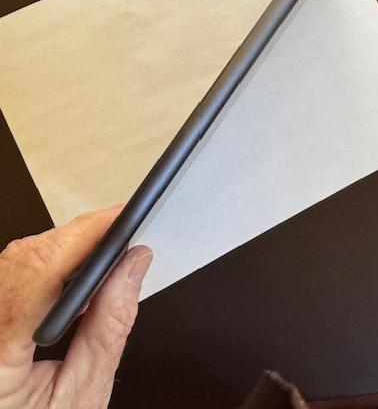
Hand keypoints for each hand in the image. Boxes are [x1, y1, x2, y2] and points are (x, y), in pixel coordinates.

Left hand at [0, 205, 151, 408]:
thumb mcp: (83, 396)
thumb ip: (110, 328)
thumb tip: (134, 267)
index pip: (38, 271)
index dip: (83, 234)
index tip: (120, 218)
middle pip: (27, 257)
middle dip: (80, 237)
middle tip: (123, 234)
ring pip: (17, 258)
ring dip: (64, 249)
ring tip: (104, 255)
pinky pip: (13, 273)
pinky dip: (48, 264)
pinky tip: (72, 273)